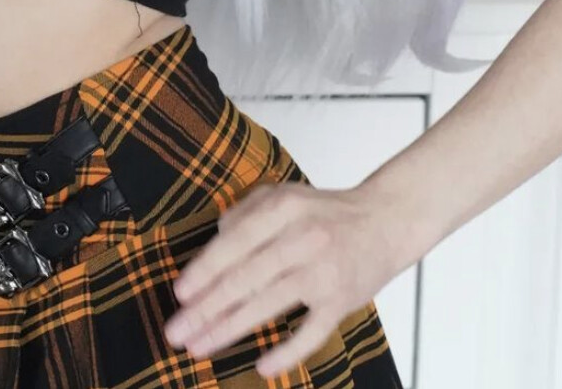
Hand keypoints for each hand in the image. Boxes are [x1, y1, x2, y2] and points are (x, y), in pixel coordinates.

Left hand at [161, 178, 409, 378]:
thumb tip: (213, 243)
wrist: (384, 222)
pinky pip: (311, 332)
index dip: (205, 269)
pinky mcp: (341, 300)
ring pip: (268, 304)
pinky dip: (287, 351)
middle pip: (245, 277)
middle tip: (177, 332)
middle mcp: (302, 236)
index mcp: (284, 207)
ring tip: (200, 348)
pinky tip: (261, 366)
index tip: (180, 293)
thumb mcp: (285, 196)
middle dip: (206, 308)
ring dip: (229, 329)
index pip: (235, 241)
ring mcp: (323, 271)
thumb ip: (246, 213)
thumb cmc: (326, 214)